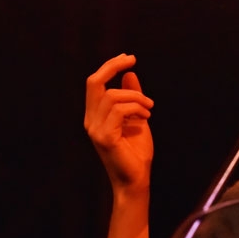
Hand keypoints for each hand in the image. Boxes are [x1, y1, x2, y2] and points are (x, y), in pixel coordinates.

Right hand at [84, 53, 154, 191]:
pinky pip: (119, 110)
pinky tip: (146, 117)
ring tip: (148, 108)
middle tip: (132, 60)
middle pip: (94, 82)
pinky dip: (136, 108)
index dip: (109, 66)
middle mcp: (90, 120)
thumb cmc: (136, 153)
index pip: (95, 83)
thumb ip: (131, 97)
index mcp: (95, 115)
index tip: (129, 58)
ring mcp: (95, 129)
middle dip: (112, 66)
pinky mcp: (104, 137)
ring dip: (136, 97)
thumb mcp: (136, 117)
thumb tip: (129, 73)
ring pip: (112, 95)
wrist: (137, 179)